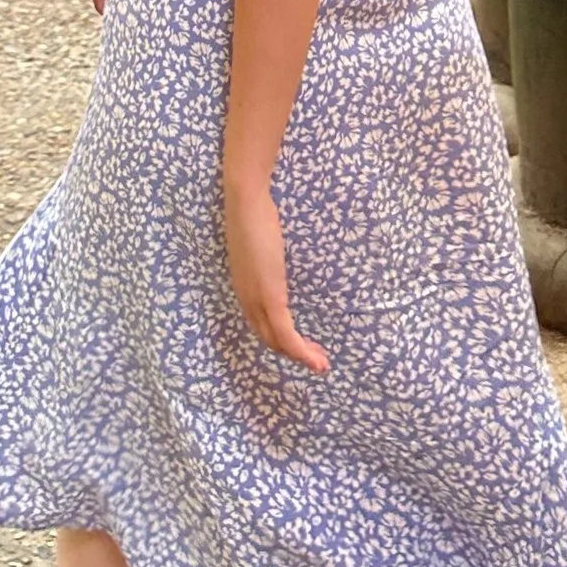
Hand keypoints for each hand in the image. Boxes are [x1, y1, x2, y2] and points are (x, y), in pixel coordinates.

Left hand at [223, 175, 328, 372]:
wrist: (247, 202)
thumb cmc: (256, 215)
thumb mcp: (262, 246)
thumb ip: (268, 259)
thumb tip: (278, 260)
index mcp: (245, 288)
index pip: (261, 325)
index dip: (281, 339)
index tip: (302, 344)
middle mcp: (247, 299)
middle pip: (269, 338)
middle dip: (294, 353)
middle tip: (317, 359)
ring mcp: (257, 300)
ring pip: (278, 342)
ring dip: (301, 357)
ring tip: (322, 364)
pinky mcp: (270, 297)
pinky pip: (286, 334)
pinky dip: (301, 351)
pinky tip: (315, 359)